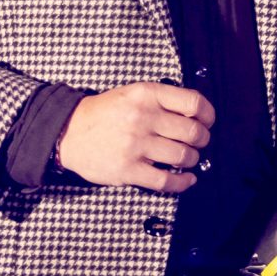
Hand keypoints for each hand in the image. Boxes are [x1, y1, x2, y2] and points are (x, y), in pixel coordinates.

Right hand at [56, 82, 215, 192]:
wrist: (68, 132)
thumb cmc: (104, 113)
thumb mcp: (132, 93)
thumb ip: (162, 100)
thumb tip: (196, 115)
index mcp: (146, 94)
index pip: (193, 103)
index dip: (208, 115)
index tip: (208, 122)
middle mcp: (142, 118)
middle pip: (192, 132)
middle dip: (202, 140)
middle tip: (199, 143)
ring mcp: (135, 145)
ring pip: (182, 156)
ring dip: (192, 160)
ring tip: (188, 158)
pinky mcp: (128, 170)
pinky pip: (166, 180)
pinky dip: (182, 182)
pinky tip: (186, 179)